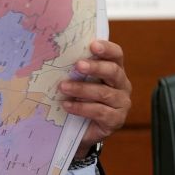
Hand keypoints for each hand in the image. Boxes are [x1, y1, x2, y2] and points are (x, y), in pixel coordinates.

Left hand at [59, 39, 131, 158]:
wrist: (80, 129)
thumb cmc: (78, 98)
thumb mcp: (76, 81)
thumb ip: (73, 69)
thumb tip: (53, 52)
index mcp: (113, 70)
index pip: (116, 55)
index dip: (107, 49)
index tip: (92, 45)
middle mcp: (121, 85)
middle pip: (113, 71)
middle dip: (95, 67)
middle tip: (78, 65)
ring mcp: (121, 103)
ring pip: (104, 93)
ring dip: (82, 89)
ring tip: (63, 87)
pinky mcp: (116, 120)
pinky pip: (100, 112)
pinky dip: (82, 108)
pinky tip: (67, 105)